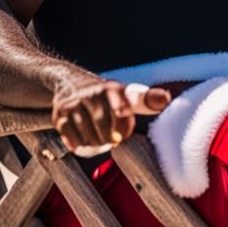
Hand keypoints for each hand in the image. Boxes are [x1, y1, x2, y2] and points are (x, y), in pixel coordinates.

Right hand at [51, 74, 170, 155]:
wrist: (70, 82)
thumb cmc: (107, 96)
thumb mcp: (127, 95)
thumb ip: (147, 100)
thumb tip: (167, 99)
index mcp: (113, 89)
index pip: (121, 107)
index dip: (123, 124)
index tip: (123, 131)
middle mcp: (94, 93)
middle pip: (105, 131)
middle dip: (110, 140)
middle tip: (111, 139)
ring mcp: (75, 103)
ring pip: (89, 137)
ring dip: (95, 143)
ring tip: (97, 138)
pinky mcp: (60, 113)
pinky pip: (71, 138)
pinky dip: (78, 144)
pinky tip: (81, 140)